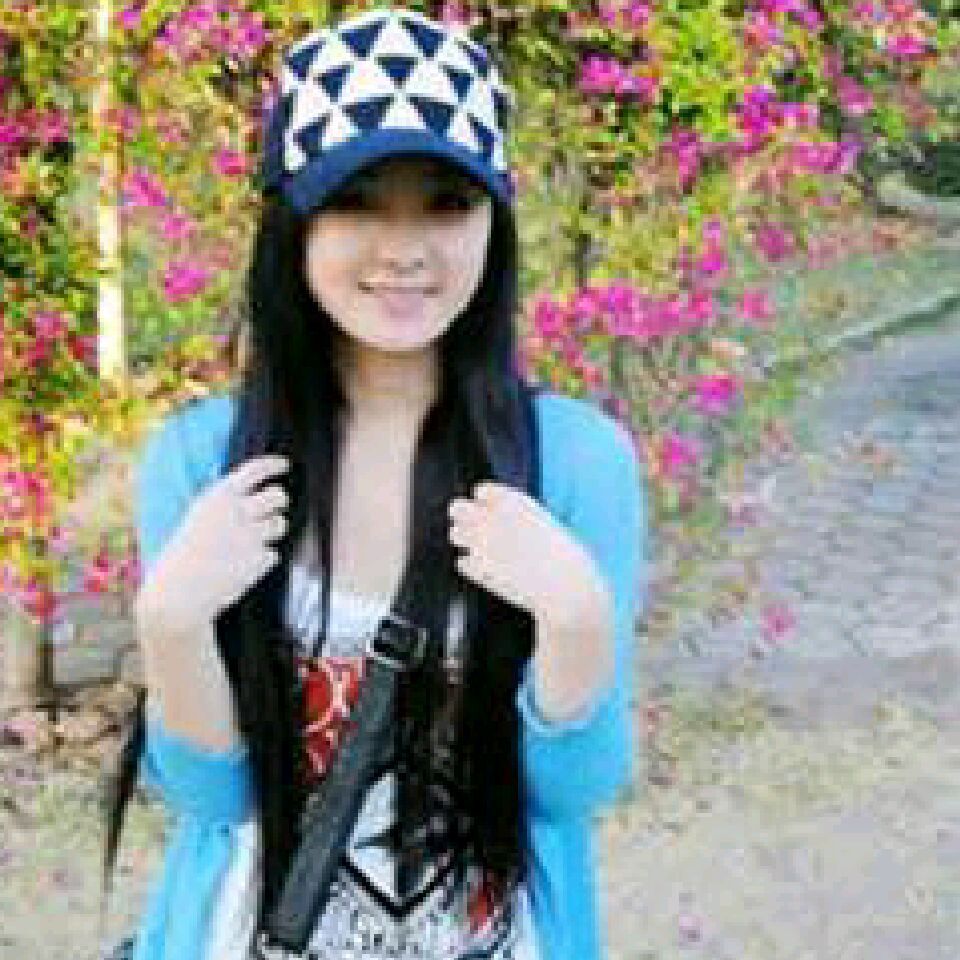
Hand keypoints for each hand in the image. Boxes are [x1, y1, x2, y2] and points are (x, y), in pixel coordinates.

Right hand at [144, 454, 290, 625]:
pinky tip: (242, 566)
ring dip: (272, 530)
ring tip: (251, 542)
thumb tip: (251, 493)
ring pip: (280, 523)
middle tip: (274, 507)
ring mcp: (252, 535)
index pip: (255, 469)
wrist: (179, 594)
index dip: (274, 464)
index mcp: (218, 497)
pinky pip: (273, 553)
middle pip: (278, 495)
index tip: (284, 464)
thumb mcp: (199, 518)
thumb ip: (225, 505)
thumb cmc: (184, 556)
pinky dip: (263, 559)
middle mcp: (238, 511)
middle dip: (279, 501)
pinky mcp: (261, 559)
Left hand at [447, 480, 608, 625]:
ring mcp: (481, 545)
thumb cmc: (566, 557)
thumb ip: (521, 516)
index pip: (482, 490)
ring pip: (456, 533)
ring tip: (480, 548)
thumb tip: (506, 516)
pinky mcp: (478, 570)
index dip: (485, 499)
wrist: (566, 589)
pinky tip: (487, 571)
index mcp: (511, 504)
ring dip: (464, 538)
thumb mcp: (546, 525)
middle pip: (458, 507)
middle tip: (472, 524)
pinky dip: (471, 566)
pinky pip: (462, 562)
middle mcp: (492, 519)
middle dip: (464, 514)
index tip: (490, 508)